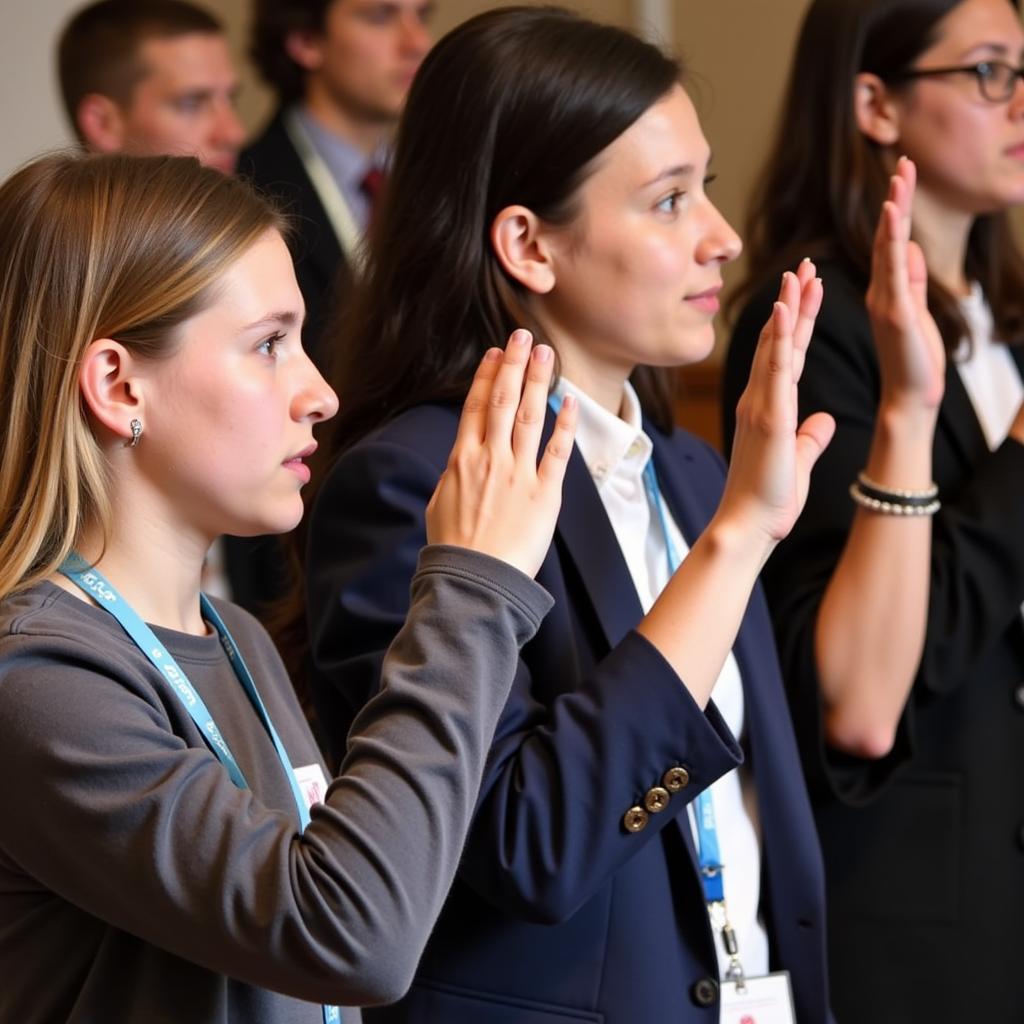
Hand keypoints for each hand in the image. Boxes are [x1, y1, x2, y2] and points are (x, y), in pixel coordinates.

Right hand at [426, 329, 576, 576]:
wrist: (474, 581)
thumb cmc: (454, 549)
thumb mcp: (440, 504)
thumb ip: (455, 476)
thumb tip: (460, 462)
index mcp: (461, 460)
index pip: (475, 407)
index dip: (486, 376)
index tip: (494, 354)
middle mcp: (490, 460)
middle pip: (501, 400)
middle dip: (512, 364)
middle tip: (522, 335)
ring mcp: (518, 474)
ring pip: (527, 416)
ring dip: (536, 380)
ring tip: (544, 352)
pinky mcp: (545, 494)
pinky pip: (557, 451)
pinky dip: (564, 424)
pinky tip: (569, 400)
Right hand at [721, 264, 834, 547]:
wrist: (748, 525)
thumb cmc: (769, 498)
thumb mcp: (797, 459)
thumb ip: (809, 436)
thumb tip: (824, 421)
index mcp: (769, 407)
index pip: (785, 354)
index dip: (798, 321)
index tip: (808, 290)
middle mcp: (760, 399)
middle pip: (779, 340)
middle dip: (793, 301)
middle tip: (804, 265)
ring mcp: (761, 406)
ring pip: (775, 346)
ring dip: (787, 308)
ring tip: (798, 273)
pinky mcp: (769, 418)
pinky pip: (775, 370)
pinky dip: (778, 338)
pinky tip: (784, 311)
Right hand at [866, 157, 944, 412]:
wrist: (911, 396)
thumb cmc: (915, 360)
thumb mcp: (919, 313)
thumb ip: (913, 281)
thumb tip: (911, 249)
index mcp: (887, 292)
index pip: (893, 244)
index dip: (900, 210)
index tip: (905, 177)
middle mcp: (881, 292)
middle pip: (888, 238)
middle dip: (899, 199)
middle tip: (905, 162)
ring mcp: (885, 301)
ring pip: (888, 247)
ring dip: (896, 210)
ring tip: (901, 177)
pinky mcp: (896, 312)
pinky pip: (892, 269)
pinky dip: (891, 240)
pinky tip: (894, 215)